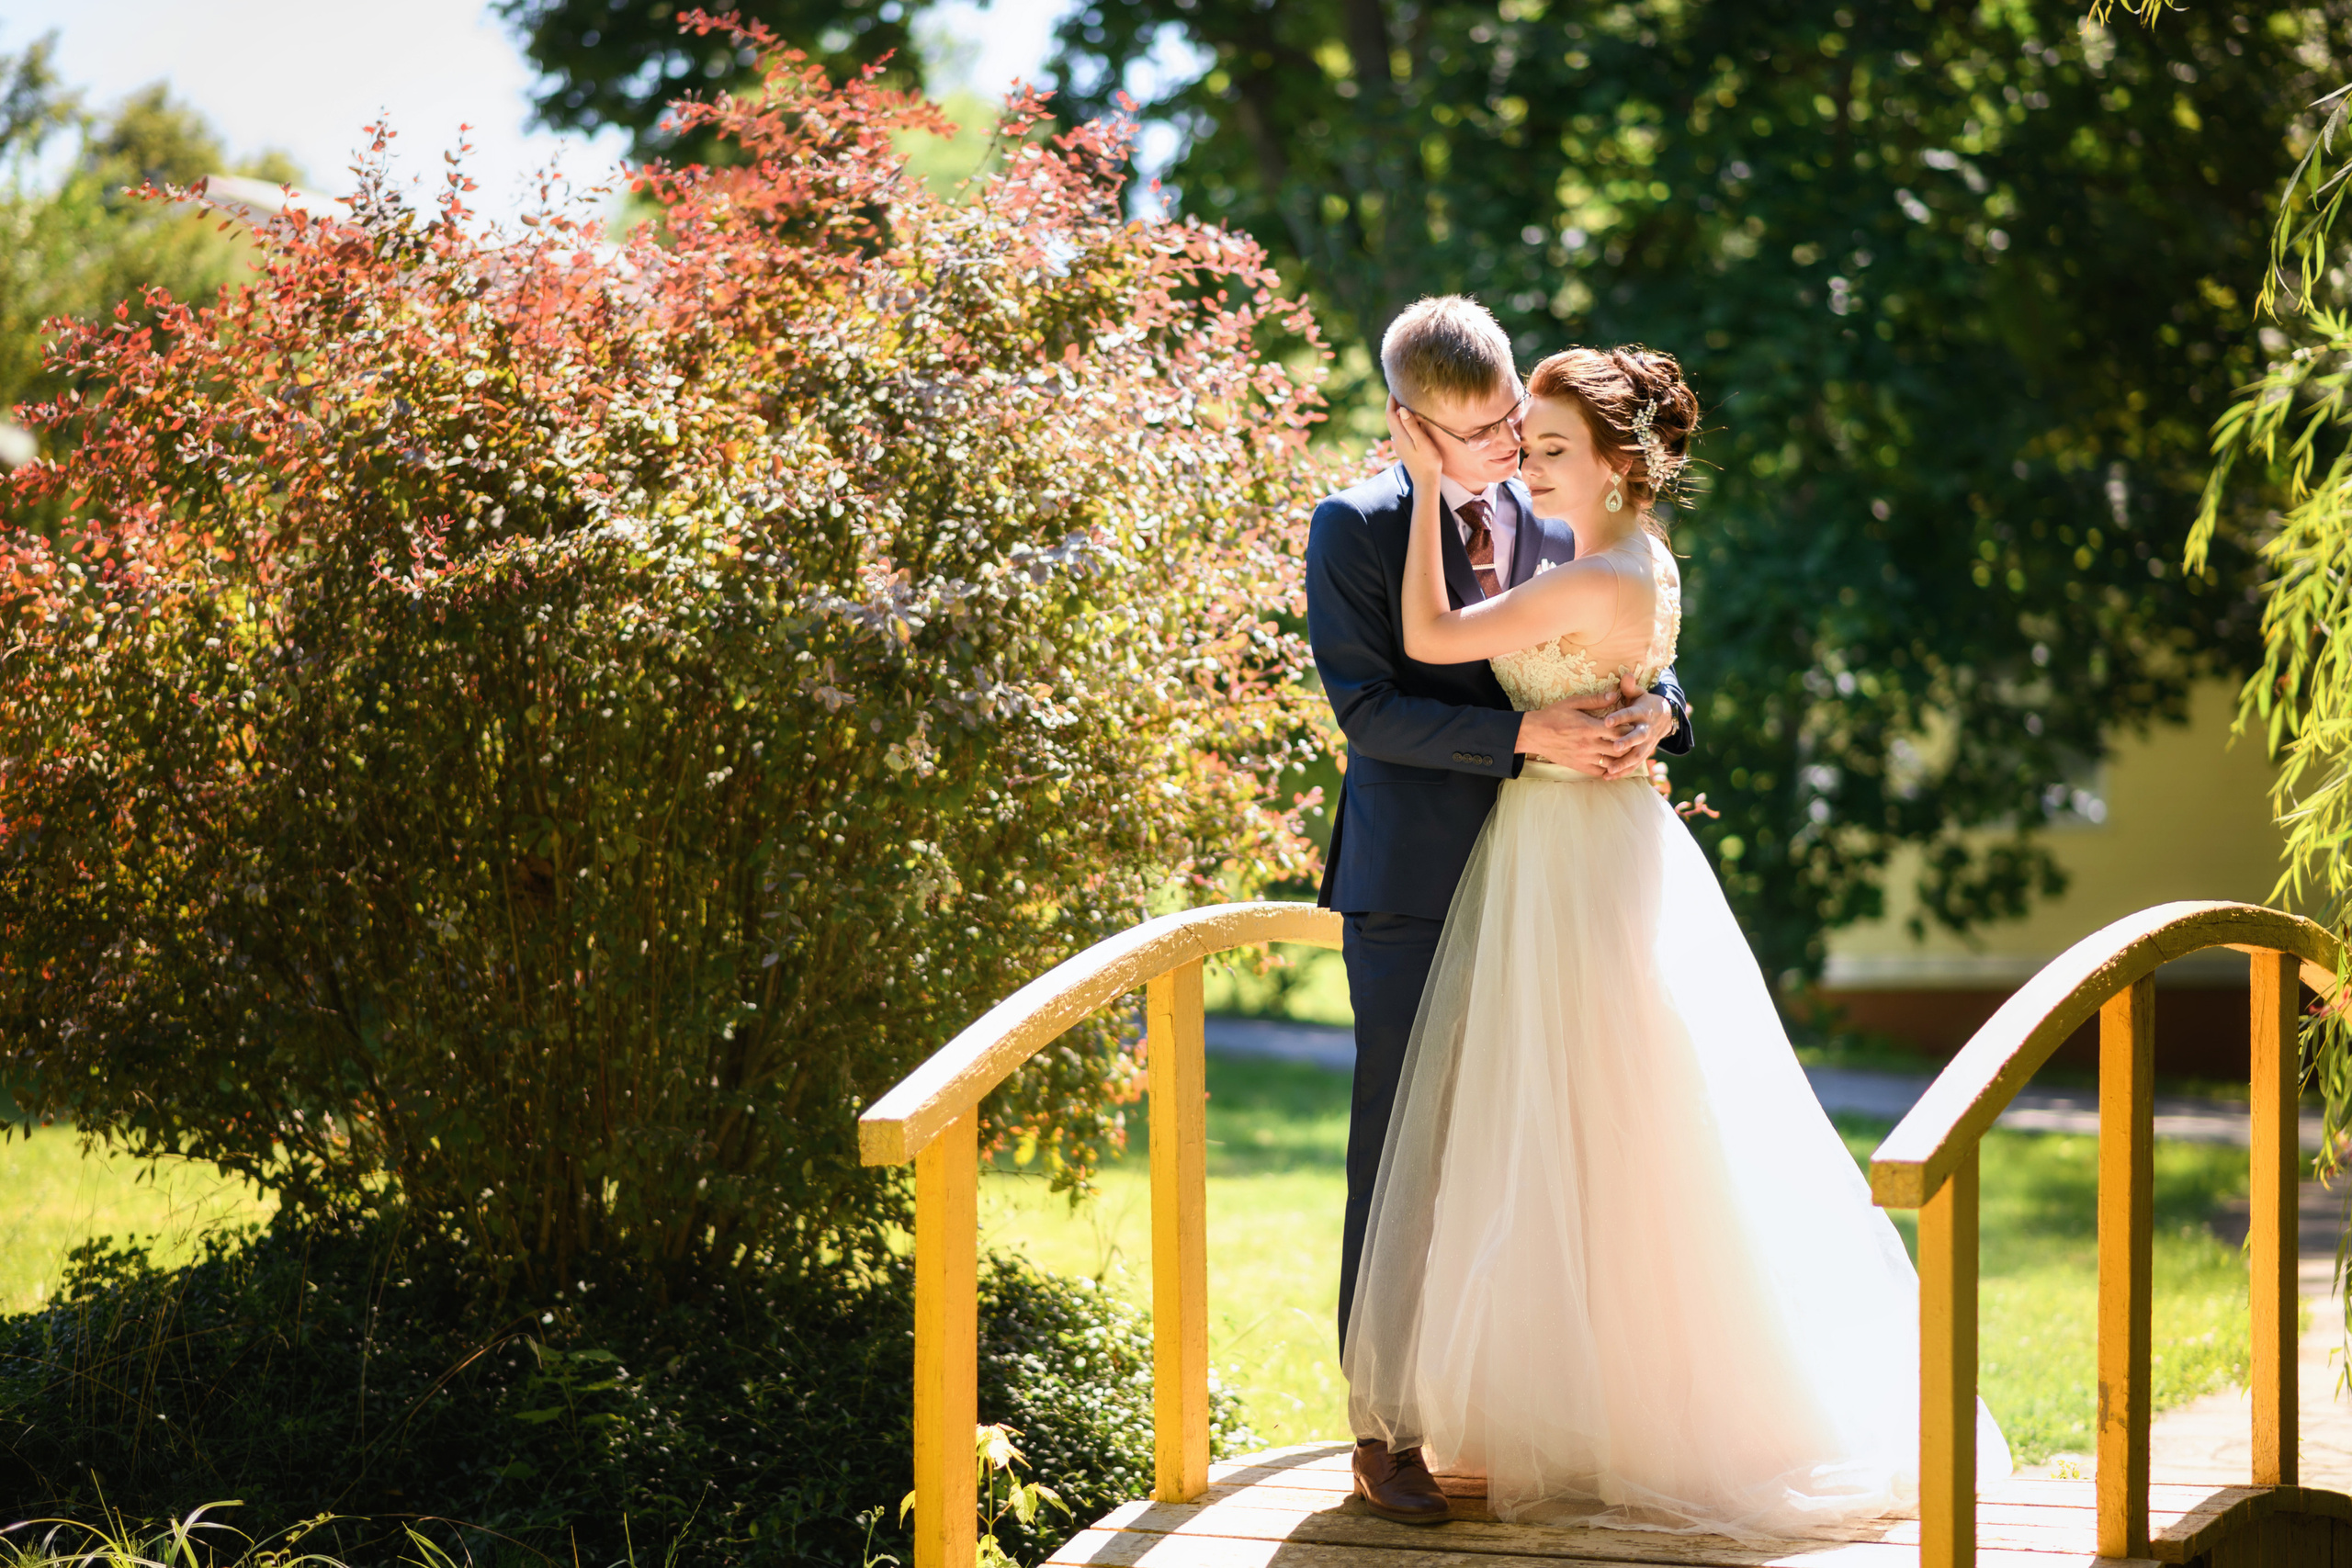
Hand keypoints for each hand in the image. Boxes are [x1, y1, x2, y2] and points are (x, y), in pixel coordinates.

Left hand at [1385, 395, 1444, 494]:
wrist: (1425, 482)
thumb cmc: (1428, 462)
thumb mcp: (1422, 442)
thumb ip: (1412, 426)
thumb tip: (1401, 409)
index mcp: (1400, 436)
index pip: (1390, 414)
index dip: (1391, 401)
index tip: (1394, 389)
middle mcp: (1396, 440)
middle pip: (1390, 418)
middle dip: (1392, 405)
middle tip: (1399, 392)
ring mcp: (1399, 445)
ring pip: (1394, 425)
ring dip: (1396, 413)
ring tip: (1404, 402)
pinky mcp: (1404, 449)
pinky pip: (1399, 431)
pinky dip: (1401, 421)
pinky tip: (1409, 420)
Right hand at [1517, 689, 1641, 775]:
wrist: (1534, 734)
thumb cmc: (1553, 715)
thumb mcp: (1572, 703)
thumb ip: (1595, 700)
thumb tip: (1614, 695)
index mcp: (1589, 727)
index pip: (1619, 730)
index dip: (1630, 727)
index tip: (1635, 724)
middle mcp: (1589, 745)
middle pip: (1619, 748)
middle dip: (1630, 744)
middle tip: (1638, 740)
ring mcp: (1584, 758)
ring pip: (1612, 763)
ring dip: (1623, 758)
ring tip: (1630, 752)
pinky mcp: (1579, 766)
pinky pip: (1600, 772)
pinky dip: (1610, 770)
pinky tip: (1615, 764)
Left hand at [1597, 669, 1673, 780]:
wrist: (1664, 718)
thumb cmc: (1643, 703)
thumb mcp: (1639, 694)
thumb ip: (1630, 688)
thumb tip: (1626, 675)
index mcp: (1642, 712)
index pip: (1630, 714)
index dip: (1620, 717)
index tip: (1607, 720)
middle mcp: (1646, 729)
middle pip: (1637, 737)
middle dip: (1627, 742)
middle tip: (1614, 747)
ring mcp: (1646, 743)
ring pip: (1637, 754)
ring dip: (1624, 763)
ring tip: (1610, 769)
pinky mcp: (1644, 753)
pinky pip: (1634, 764)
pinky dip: (1623, 772)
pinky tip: (1608, 777)